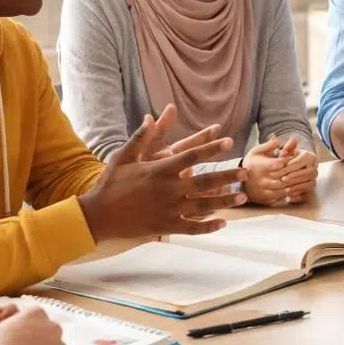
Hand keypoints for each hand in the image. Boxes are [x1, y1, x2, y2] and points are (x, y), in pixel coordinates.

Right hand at [79, 105, 247, 240]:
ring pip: (204, 206)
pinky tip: (223, 223)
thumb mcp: (123, 157)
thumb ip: (140, 138)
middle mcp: (168, 189)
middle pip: (205, 181)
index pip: (192, 156)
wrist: (98, 215)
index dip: (212, 148)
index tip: (229, 141)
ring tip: (242, 196)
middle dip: (227, 176)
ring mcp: (169, 210)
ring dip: (225, 201)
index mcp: (160, 170)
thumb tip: (150, 116)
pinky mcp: (166, 226)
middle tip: (245, 172)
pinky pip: (192, 228)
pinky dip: (209, 227)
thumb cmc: (110, 183)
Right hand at [242, 136, 318, 205]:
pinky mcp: (267, 198)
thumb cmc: (251, 164)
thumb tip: (280, 139)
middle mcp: (262, 179)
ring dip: (297, 182)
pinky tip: (300, 187)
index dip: (289, 161)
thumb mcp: (257, 151)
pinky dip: (293, 191)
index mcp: (260, 167)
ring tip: (308, 178)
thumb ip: (269, 145)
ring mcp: (265, 190)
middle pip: (283, 175)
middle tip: (309, 168)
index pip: (278, 163)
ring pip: (284, 186)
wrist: (240, 183)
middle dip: (297, 172)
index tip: (298, 157)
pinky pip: (283, 195)